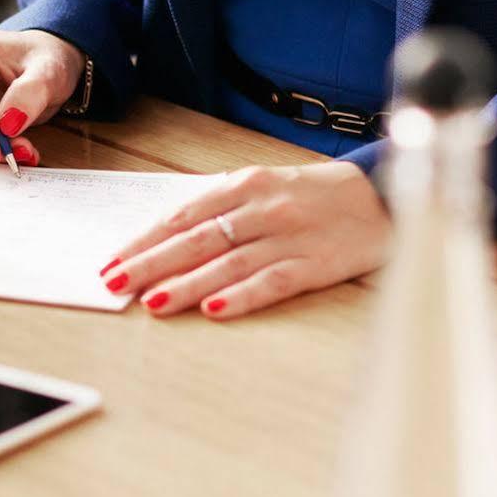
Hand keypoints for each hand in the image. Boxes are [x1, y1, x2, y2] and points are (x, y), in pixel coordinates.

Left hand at [100, 161, 390, 319]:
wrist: (385, 197)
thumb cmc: (315, 196)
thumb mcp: (264, 188)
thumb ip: (221, 209)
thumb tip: (168, 238)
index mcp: (246, 185)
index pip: (183, 215)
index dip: (145, 240)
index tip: (112, 260)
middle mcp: (263, 209)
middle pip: (196, 239)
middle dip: (150, 262)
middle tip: (115, 283)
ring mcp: (290, 237)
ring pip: (227, 263)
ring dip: (186, 284)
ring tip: (151, 302)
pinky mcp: (316, 265)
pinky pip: (271, 282)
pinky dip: (240, 296)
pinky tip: (213, 310)